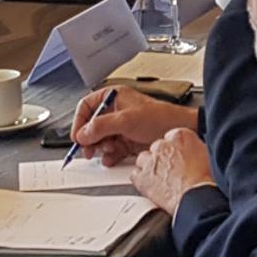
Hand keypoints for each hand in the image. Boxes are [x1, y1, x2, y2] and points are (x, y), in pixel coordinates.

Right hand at [71, 88, 197, 166]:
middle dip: (90, 138)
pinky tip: (111, 158)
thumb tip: (83, 133)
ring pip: (100, 140)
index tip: (77, 136)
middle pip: (91, 126)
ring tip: (107, 151)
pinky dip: (109, 156)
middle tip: (89, 149)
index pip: (86, 107)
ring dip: (101, 148)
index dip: (79, 122)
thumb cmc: (160, 117)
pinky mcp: (127, 141)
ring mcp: (121, 127)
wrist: (179, 132)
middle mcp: (115, 111)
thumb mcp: (127, 119)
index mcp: (113, 97)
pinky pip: (111, 149)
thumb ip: (102, 125)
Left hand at [132, 127, 217, 214]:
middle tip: (173, 172)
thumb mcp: (208, 156)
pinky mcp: (141, 177)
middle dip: (163, 159)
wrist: (198, 199)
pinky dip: (142, 181)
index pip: (172, 138)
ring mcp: (150, 161)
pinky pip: (136, 175)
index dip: (176, 150)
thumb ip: (196, 149)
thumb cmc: (206, 182)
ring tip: (163, 181)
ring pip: (144, 159)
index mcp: (180, 136)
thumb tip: (195, 152)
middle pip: (157, 148)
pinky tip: (153, 188)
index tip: (179, 158)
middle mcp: (163, 145)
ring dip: (151, 168)